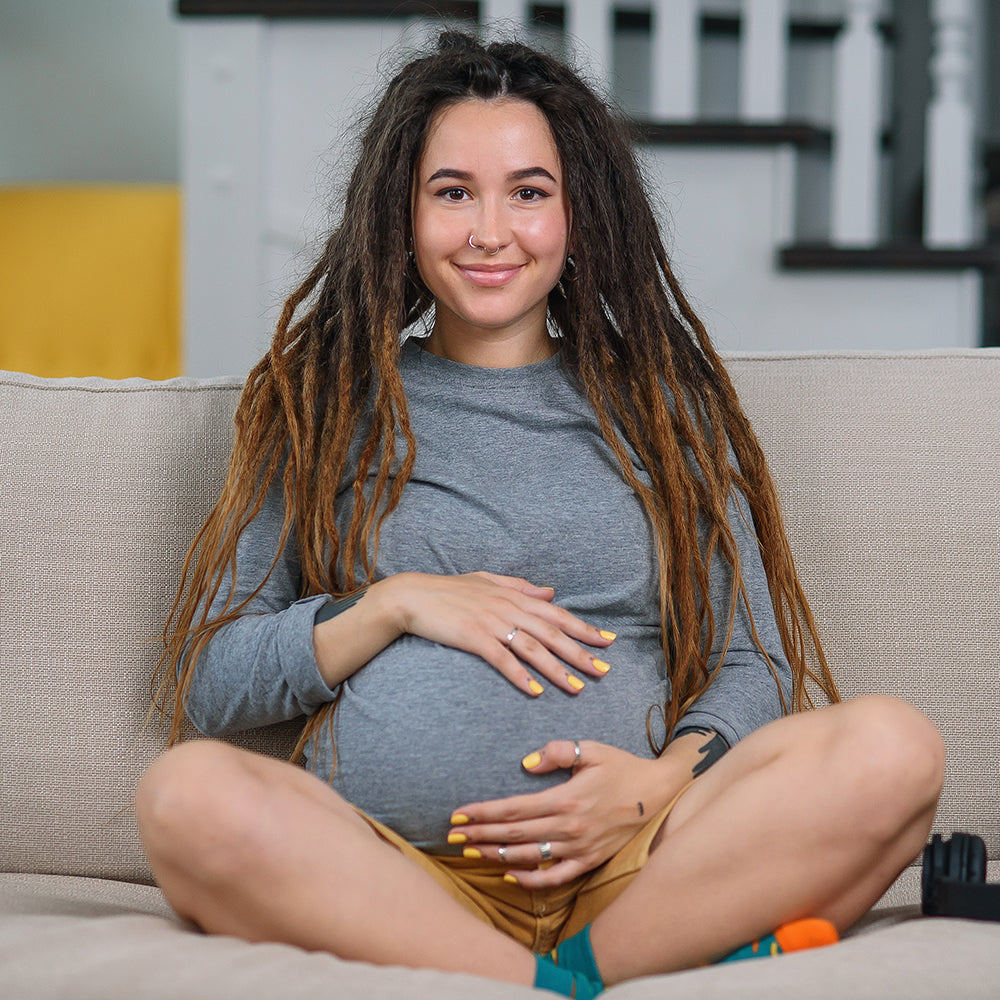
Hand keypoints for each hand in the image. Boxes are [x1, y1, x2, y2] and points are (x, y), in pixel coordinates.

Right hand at [384, 571, 613, 696]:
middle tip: (603, 670)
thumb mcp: (488, 580)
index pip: (557, 613)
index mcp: (514, 595)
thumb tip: (551, 592)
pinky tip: (535, 691)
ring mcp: (491, 623)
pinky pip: (502, 660)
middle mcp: (508, 607)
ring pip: (532, 648)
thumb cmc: (450, 590)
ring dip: (556, 669)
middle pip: (552, 633)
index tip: (607, 641)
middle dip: (581, 652)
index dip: (584, 628)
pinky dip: (520, 676)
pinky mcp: (473, 638)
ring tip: (576, 688)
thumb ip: (521, 586)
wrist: (413, 596)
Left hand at [448, 740, 684, 887]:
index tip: (458, 815)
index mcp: (567, 799)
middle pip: (514, 834)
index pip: (514, 809)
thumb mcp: (592, 749)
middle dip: (480, 835)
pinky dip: (531, 881)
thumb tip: (525, 764)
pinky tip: (510, 875)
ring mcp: (580, 849)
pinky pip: (555, 877)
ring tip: (471, 852)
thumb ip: (557, 752)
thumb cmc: (622, 767)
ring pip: (529, 857)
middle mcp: (570, 828)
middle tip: (452, 837)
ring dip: (496, 855)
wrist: (659, 794)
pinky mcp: (590, 861)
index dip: (483, 813)